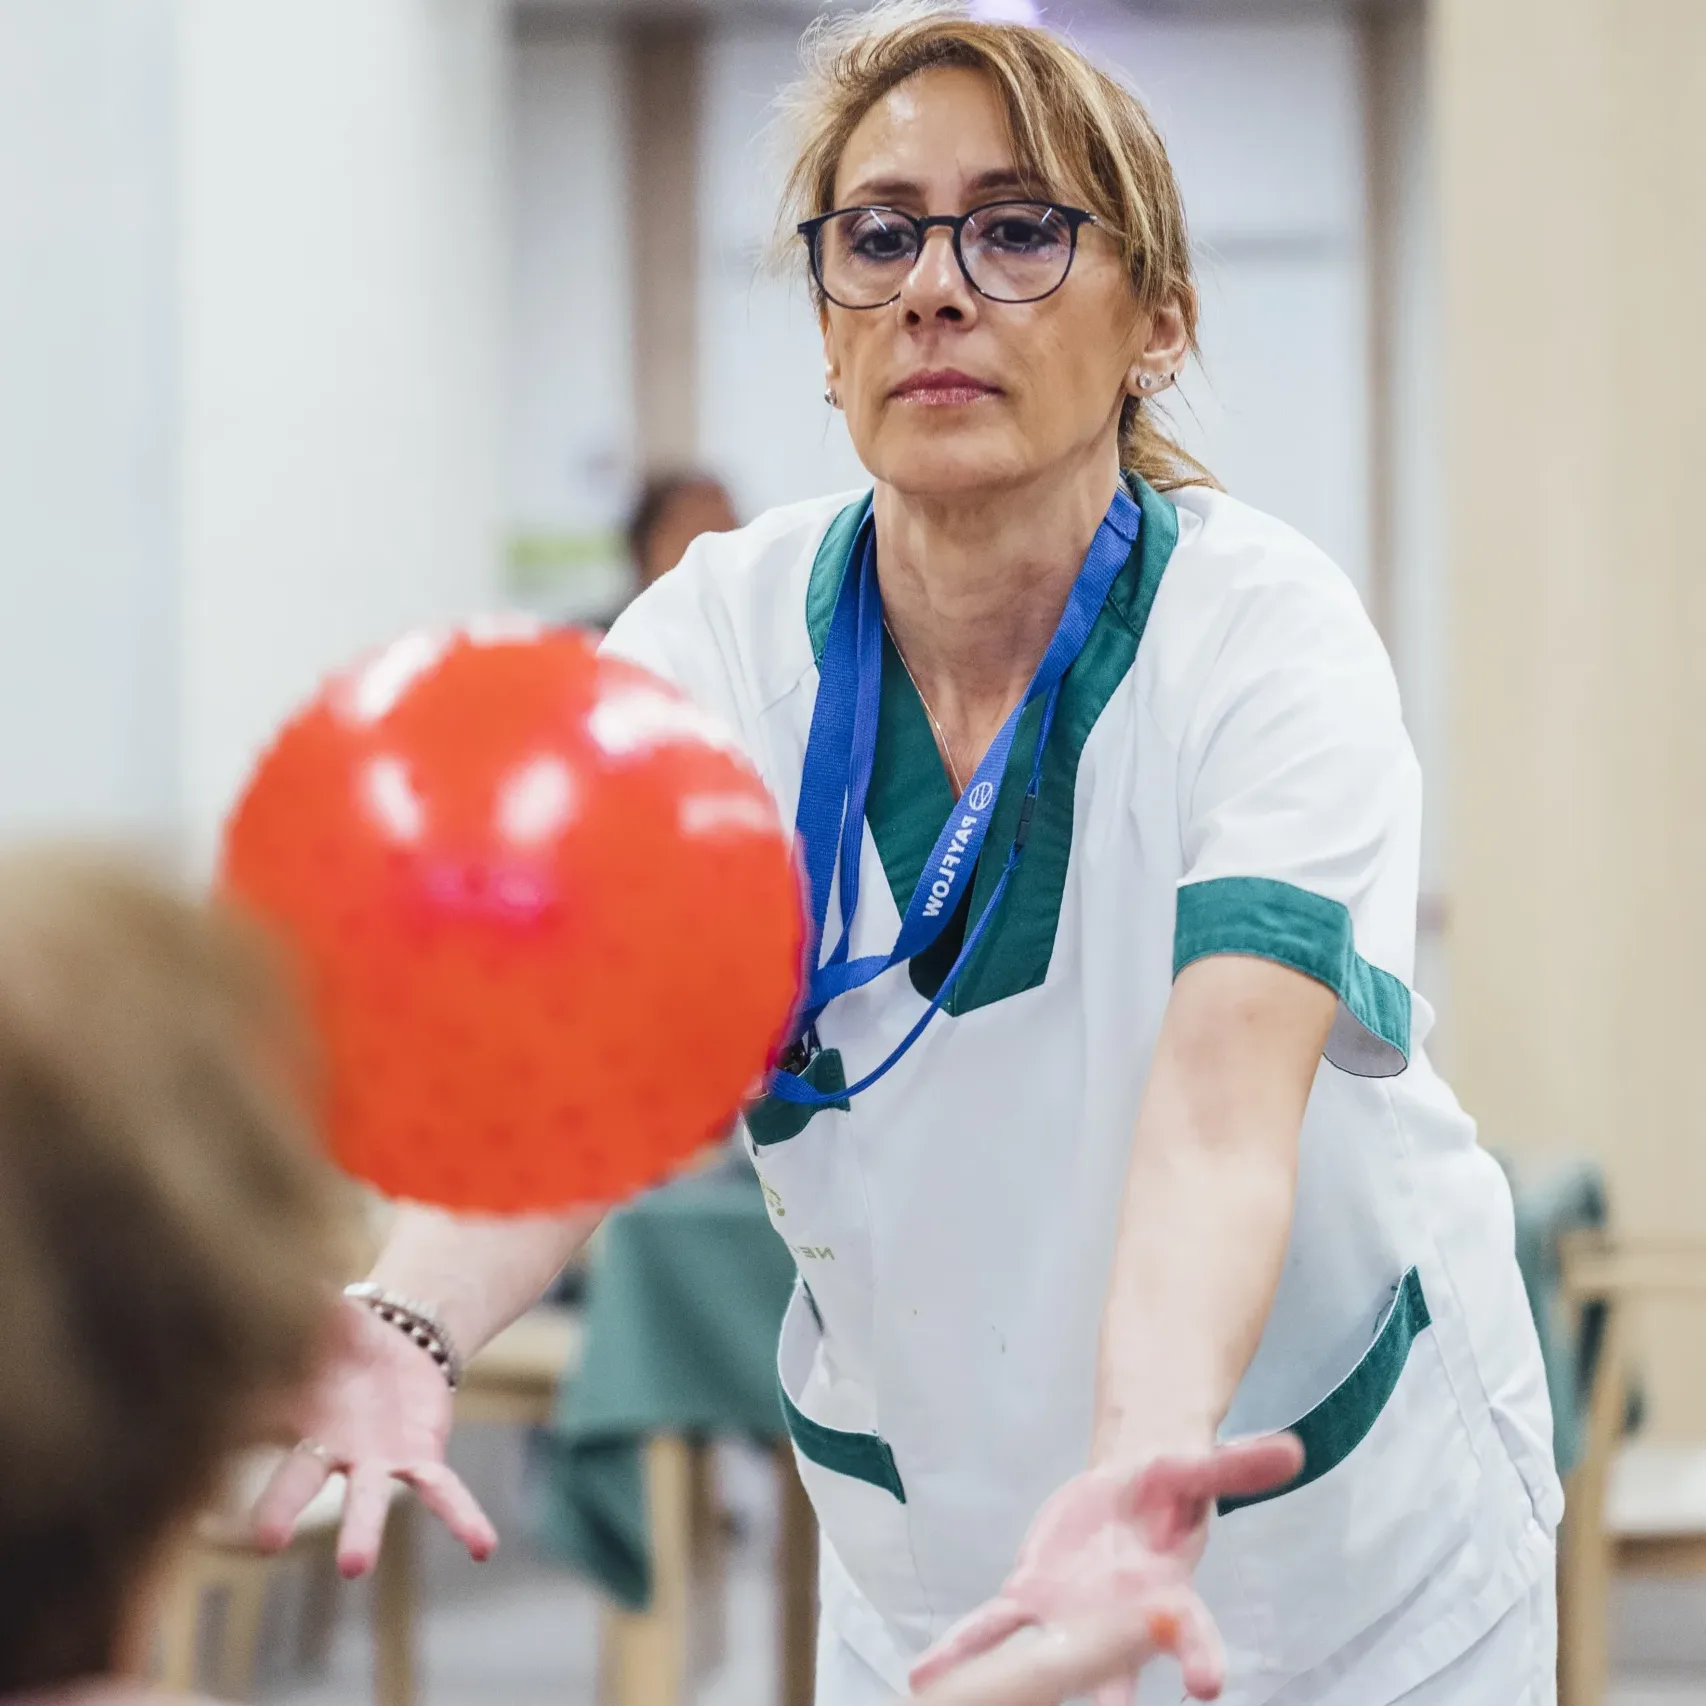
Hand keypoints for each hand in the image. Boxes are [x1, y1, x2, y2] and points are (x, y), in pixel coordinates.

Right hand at [251, 1299, 497, 1575]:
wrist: (399, 1341)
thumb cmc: (346, 1334)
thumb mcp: (332, 1314)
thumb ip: (313, 1307)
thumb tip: (292, 1284)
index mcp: (297, 1413)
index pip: (260, 1425)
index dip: (242, 1433)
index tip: (212, 1459)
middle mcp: (332, 1449)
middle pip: (302, 1479)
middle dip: (284, 1508)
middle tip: (267, 1541)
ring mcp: (377, 1461)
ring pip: (369, 1499)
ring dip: (362, 1531)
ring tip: (354, 1568)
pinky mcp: (421, 1458)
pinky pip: (443, 1492)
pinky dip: (463, 1520)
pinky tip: (484, 1547)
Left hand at [909, 1435, 1301, 1705]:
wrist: (1130, 1488)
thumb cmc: (1170, 1486)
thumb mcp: (1198, 1465)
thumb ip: (1238, 1465)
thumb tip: (1294, 1447)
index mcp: (1169, 1595)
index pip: (1189, 1631)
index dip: (1197, 1653)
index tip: (1209, 1683)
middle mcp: (1119, 1623)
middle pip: (1114, 1667)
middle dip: (1109, 1695)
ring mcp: (1070, 1618)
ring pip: (1043, 1659)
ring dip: (1017, 1687)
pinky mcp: (1032, 1599)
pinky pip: (992, 1629)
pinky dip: (960, 1651)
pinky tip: (926, 1678)